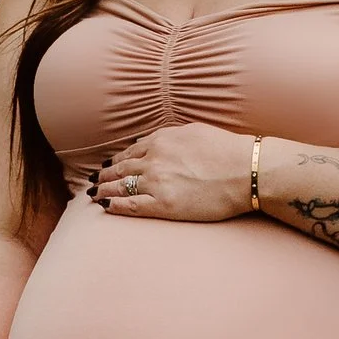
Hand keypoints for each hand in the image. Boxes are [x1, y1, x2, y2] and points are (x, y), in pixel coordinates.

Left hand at [86, 123, 254, 222]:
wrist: (246, 171)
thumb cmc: (228, 151)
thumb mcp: (196, 132)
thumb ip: (172, 137)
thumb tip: (157, 142)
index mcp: (162, 140)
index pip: (131, 151)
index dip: (117, 160)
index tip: (108, 165)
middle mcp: (154, 159)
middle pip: (121, 168)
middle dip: (104, 176)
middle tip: (93, 181)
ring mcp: (156, 182)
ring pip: (121, 186)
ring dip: (104, 190)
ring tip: (93, 195)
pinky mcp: (163, 204)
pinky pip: (131, 205)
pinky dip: (115, 205)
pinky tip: (106, 207)